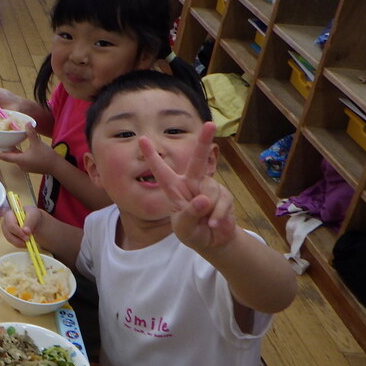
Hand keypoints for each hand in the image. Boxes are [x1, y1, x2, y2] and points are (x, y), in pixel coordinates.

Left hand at [0, 124, 57, 173]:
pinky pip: (21, 160)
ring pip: (16, 158)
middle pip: (10, 157)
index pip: (5, 156)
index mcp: (20, 160)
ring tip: (9, 145)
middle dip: (5, 151)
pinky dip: (18, 154)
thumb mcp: (38, 143)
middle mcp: (21, 165)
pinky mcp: (31, 167)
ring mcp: (26, 167)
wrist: (57, 167)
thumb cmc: (46, 156)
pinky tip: (20, 149)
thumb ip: (31, 133)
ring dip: (12, 152)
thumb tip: (27, 123)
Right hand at [1, 204, 42, 248]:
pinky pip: (12, 242)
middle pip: (8, 233)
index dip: (18, 231)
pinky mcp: (8, 235)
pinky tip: (25, 243)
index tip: (27, 236)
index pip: (10, 224)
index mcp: (10, 214)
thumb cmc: (33, 215)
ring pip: (9, 239)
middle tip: (28, 240)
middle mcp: (5, 221)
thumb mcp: (34, 215)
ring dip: (19, 242)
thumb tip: (25, 231)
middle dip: (19, 238)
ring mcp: (6, 229)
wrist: (34, 221)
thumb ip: (30, 221)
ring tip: (28, 242)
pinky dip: (19, 244)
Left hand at [141, 121, 234, 250]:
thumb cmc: (192, 231)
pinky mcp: (224, 195)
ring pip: (210, 193)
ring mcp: (209, 187)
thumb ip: (189, 214)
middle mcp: (192, 183)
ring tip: (205, 222)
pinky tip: (213, 224)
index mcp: (175, 188)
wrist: (212, 241)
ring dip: (208, 212)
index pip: (160, 170)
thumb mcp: (183, 228)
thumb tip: (203, 199)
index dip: (151, 155)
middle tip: (210, 124)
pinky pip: (222, 203)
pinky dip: (218, 216)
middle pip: (198, 160)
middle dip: (204, 141)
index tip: (141, 138)